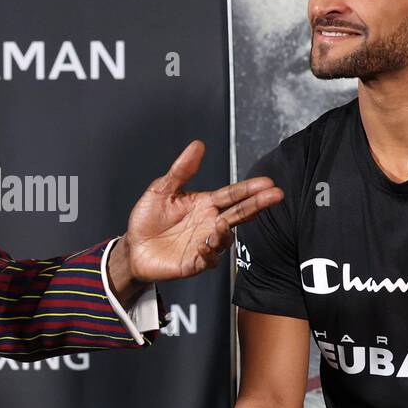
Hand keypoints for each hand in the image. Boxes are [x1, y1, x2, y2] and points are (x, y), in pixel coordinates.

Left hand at [117, 141, 281, 288]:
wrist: (133, 247)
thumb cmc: (148, 218)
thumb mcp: (161, 190)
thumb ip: (181, 170)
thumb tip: (197, 145)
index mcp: (204, 204)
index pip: (232, 194)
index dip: (249, 188)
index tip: (267, 183)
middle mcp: (209, 223)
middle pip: (239, 213)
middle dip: (257, 204)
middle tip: (274, 195)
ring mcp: (204, 243)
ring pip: (226, 238)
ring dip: (226, 231)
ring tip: (222, 223)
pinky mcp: (194, 262)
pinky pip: (209, 259)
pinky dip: (210, 253)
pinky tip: (203, 244)